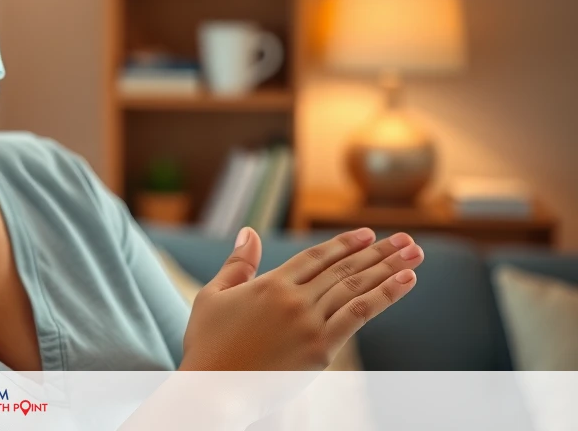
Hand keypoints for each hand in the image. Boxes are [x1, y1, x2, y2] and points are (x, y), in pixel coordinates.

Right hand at [179, 226, 423, 369]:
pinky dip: (385, 295)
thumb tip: (250, 231)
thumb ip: (238, 264)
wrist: (211, 389)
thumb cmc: (207, 345)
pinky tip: (405, 281)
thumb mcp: (213, 296)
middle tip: (406, 238)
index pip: (316, 257)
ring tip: (414, 253)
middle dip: (378, 252)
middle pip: (343, 269)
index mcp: (269, 284)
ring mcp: (309, 323)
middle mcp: (293, 298)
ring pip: (356, 287)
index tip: (368, 234)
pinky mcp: (320, 349)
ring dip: (389, 268)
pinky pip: (359, 314)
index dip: (344, 244)